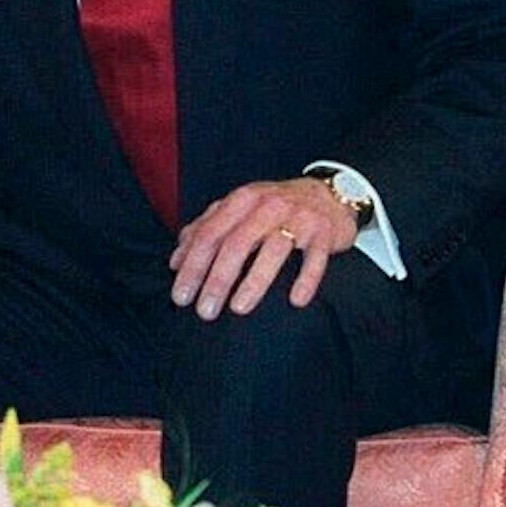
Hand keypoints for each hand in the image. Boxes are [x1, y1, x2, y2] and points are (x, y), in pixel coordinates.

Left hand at [169, 176, 359, 319]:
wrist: (330, 195)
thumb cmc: (274, 208)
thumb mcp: (237, 210)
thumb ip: (205, 230)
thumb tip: (175, 262)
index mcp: (240, 201)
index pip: (209, 235)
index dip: (192, 266)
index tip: (180, 296)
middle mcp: (267, 206)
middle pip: (236, 244)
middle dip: (217, 280)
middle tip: (204, 311)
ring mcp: (298, 218)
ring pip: (273, 250)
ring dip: (254, 282)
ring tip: (238, 309)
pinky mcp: (324, 233)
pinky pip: (315, 258)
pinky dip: (306, 279)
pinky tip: (295, 302)